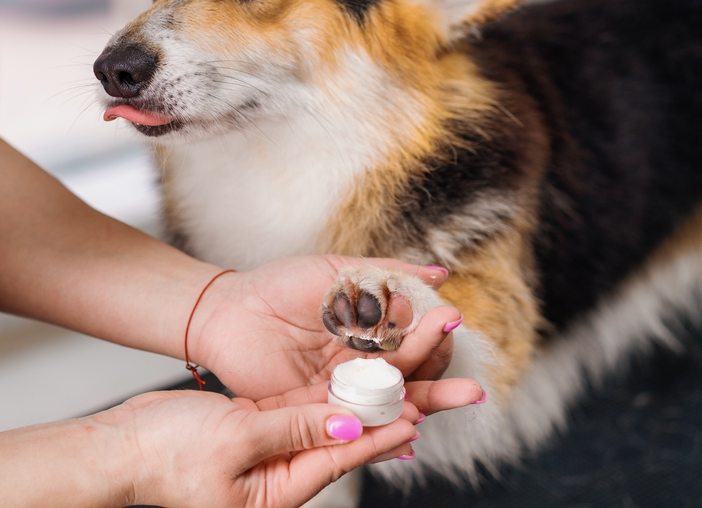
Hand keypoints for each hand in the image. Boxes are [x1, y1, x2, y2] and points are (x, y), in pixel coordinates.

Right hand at [97, 383, 419, 507]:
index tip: (415, 414)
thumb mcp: (236, 439)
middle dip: (383, 415)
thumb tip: (351, 421)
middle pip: (343, 439)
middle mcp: (281, 473)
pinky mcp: (259, 424)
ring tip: (399, 373)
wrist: (121, 445)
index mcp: (277, 492)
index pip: (341, 457)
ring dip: (361, 396)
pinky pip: (302, 407)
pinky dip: (326, 390)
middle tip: (425, 396)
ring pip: (326, 418)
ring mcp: (271, 447)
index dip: (379, 435)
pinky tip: (353, 369)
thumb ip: (296, 429)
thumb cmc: (166, 455)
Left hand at [191, 255, 483, 415]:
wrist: (228, 310)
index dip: (435, 339)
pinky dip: (382, 430)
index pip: (416, 345)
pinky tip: (408, 431)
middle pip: (412, 382)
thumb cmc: (280, 285)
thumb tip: (441, 273)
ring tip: (447, 407)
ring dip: (421, 409)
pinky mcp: (316, 411)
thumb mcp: (340, 271)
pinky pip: (354, 423)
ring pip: (389, 406)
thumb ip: (389, 274)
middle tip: (473, 390)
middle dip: (444, 386)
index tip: (449, 320)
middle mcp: (361, 366)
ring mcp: (340, 390)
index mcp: (370, 333)